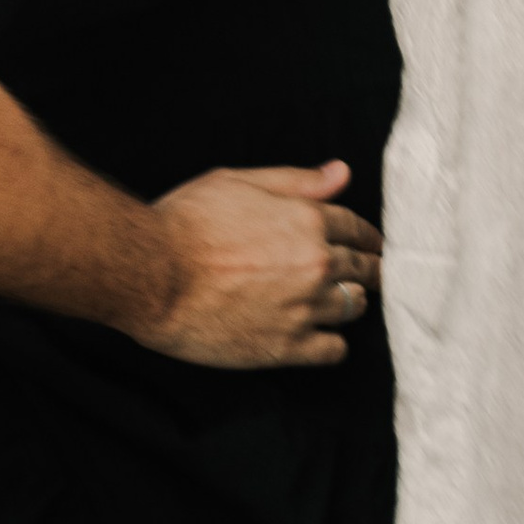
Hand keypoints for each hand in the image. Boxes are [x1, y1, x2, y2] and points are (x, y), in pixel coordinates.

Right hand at [138, 161, 380, 370]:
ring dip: (348, 302)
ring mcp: (304, 308)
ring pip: (353, 308)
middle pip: (364, 270)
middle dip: (369, 270)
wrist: (152, 274)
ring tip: (336, 302)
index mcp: (307, 220)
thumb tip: (341, 173)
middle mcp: (315, 264)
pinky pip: (333, 350)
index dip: (367, 238)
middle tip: (368, 276)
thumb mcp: (238, 182)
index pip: (357, 229)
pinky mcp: (286, 347)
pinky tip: (319, 336)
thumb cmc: (186, 223)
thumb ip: (296, 181)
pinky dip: (331, 342)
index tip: (371, 246)